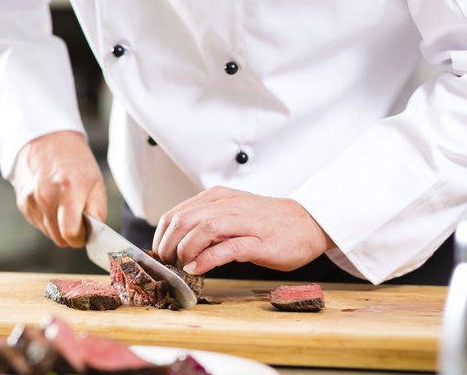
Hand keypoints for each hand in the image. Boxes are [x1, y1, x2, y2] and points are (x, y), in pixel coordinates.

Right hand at [12, 131, 106, 246]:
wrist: (45, 139)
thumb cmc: (75, 160)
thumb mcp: (96, 181)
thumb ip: (98, 210)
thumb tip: (95, 233)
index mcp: (69, 191)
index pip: (71, 234)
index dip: (81, 237)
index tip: (86, 231)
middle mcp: (46, 198)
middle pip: (59, 238)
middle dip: (71, 234)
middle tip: (78, 219)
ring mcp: (31, 201)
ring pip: (48, 233)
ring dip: (59, 227)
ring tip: (65, 205)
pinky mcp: (22, 203)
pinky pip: (38, 223)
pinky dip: (48, 219)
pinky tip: (53, 201)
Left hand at [152, 186, 334, 274]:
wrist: (307, 223)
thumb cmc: (267, 222)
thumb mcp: (231, 214)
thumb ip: (206, 223)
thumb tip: (176, 242)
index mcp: (218, 198)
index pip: (177, 213)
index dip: (162, 236)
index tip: (159, 253)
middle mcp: (228, 205)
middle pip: (185, 220)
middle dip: (169, 245)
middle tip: (167, 262)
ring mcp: (244, 222)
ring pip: (203, 230)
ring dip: (185, 250)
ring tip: (181, 265)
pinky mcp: (259, 241)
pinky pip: (227, 248)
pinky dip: (207, 259)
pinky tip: (198, 268)